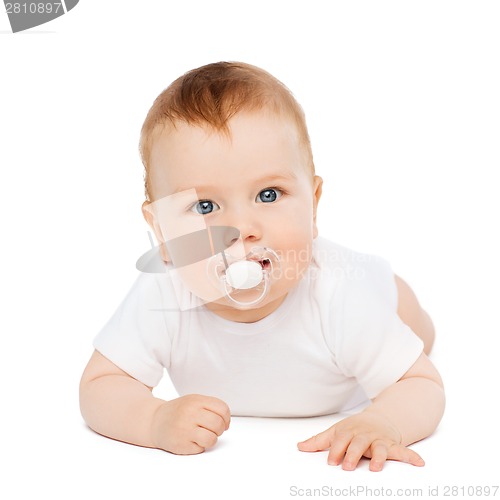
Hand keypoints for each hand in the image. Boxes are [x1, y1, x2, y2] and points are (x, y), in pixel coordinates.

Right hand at [151, 394, 230, 454]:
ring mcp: (185, 429)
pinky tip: (192, 440)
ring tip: (204, 436)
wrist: (154, 421)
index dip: (226, 418)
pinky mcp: (181, 444)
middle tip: (213, 430)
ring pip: (212, 438)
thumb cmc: (179, 411)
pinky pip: (201, 449)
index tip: (224, 422)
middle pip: (218, 424)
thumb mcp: (193, 401)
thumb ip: (210, 407)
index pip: (222, 409)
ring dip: (211, 439)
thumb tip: (226, 422)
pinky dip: (200, 446)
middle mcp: (190, 413)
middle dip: (220, 430)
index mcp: (196, 400)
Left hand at [297, 410, 424, 470]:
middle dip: (353, 454)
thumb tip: (300, 447)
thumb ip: (319, 441)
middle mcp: (365, 435)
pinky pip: (404, 451)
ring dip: (379, 457)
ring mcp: (379, 440)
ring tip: (376, 468)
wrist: (378, 420)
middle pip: (358, 444)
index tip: (331, 461)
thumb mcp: (336, 432)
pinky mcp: (393, 445)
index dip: (336, 450)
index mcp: (349, 432)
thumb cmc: (354, 430)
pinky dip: (412, 457)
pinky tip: (419, 463)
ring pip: (380, 448)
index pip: (340, 440)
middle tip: (348, 467)